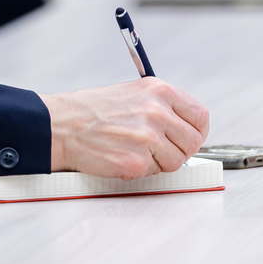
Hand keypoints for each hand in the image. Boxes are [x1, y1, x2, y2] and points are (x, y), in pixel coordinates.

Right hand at [39, 78, 208, 178]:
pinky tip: (122, 156)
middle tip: (160, 149)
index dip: (196, 130)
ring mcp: (147, 138)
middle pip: (192, 142)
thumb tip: (185, 127)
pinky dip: (140, 169)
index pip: (200, 116)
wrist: (62, 125)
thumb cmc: (93, 110)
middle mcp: (156, 112)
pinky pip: (154, 172)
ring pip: (176, 161)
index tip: (187, 137)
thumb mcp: (133, 93)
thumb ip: (162, 106)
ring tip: (135, 150)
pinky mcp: (136, 162)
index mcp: (158, 91)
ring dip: (160, 161)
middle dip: (180, 149)